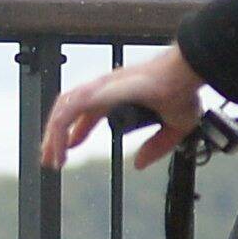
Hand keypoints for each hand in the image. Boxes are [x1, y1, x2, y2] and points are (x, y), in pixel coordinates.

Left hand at [39, 45, 210, 170]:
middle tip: (52, 158)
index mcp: (118, 95)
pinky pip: (68, 111)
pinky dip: (59, 130)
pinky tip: (60, 149)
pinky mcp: (96, 91)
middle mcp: (104, 90)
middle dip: (57, 136)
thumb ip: (157, 147)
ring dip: (53, 136)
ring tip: (51, 160)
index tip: (70, 148)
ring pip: (63, 112)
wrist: (185, 74)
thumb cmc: (182, 91)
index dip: (75, 132)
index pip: (86, 114)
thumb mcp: (174, 128)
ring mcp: (98, 89)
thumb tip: (138, 164)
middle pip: (69, 112)